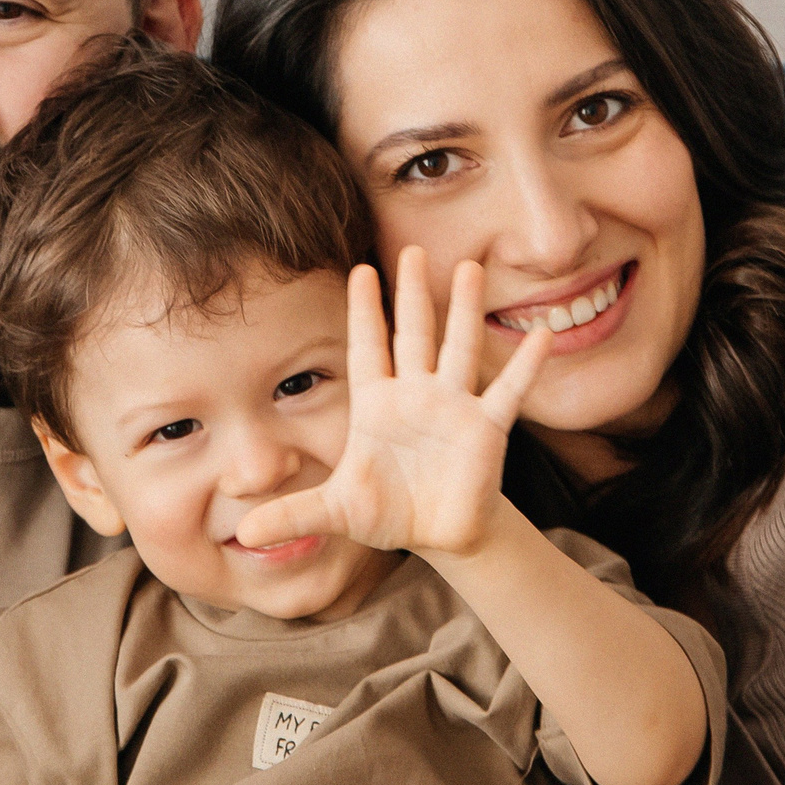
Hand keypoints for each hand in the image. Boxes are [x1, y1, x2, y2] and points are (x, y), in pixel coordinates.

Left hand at [236, 250, 550, 559]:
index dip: (364, 312)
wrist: (439, 535)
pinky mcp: (486, 430)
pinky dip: (524, 367)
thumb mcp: (336, 512)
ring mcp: (454, 408)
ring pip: (459, 349)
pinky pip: (508, 393)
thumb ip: (294, 513)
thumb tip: (243, 532)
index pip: (368, 348)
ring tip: (468, 270)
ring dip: (464, 312)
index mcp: (377, 407)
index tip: (359, 270)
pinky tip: (540, 336)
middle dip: (412, 294)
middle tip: (413, 249)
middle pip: (414, 335)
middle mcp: (416, 396)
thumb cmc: (389, 512)